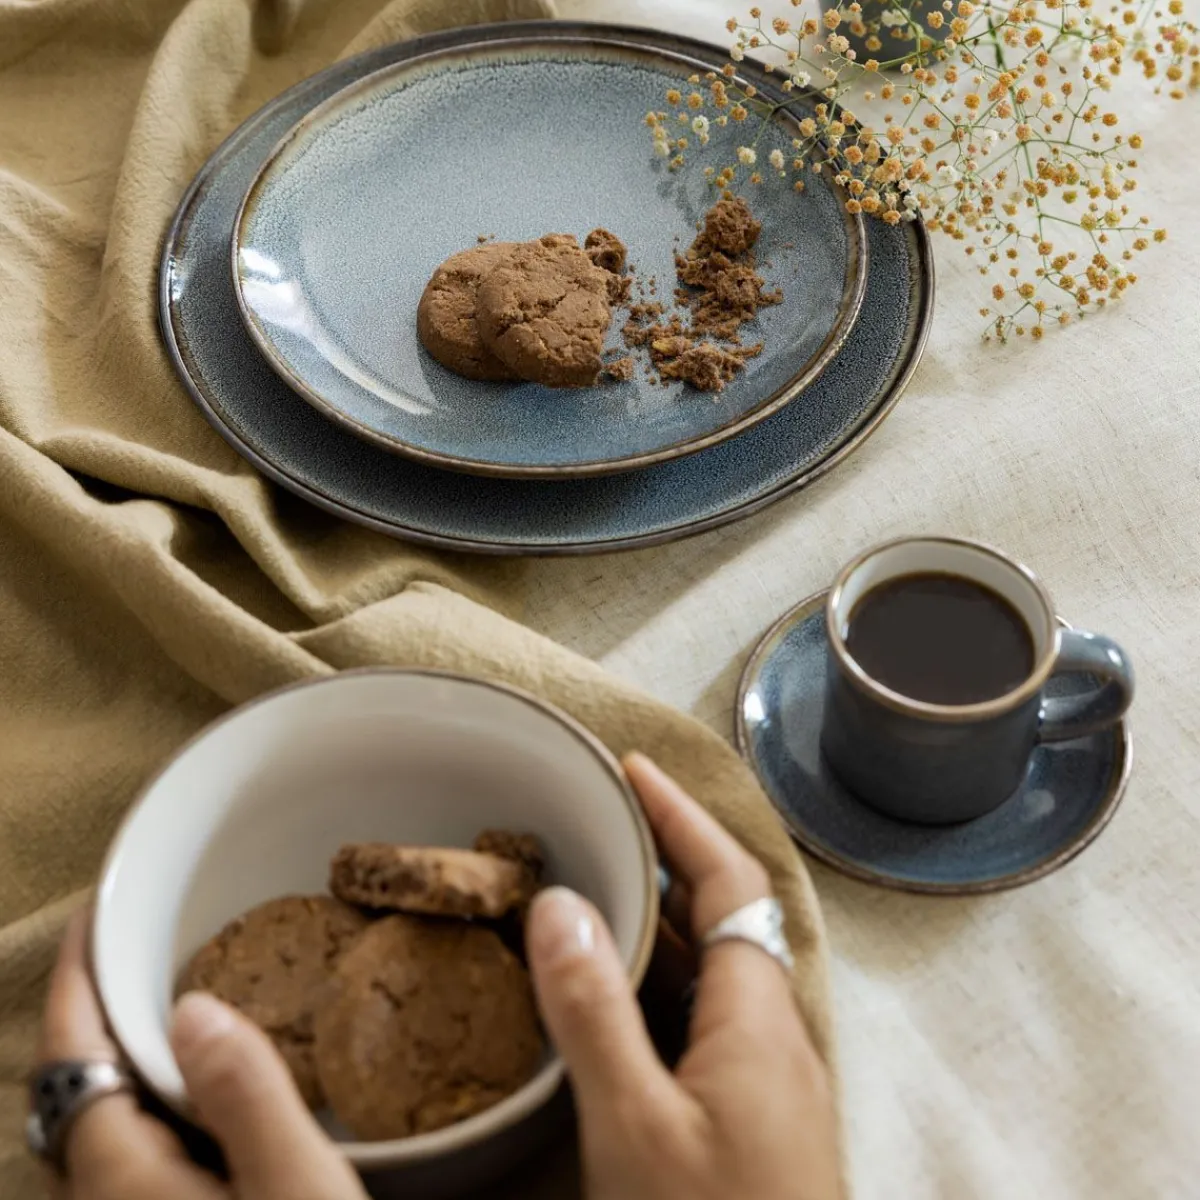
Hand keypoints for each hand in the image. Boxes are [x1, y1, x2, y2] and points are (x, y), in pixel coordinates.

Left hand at [35, 912, 366, 1199]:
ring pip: (109, 1117)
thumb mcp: (295, 1185)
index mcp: (122, 1175)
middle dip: (103, 1010)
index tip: (98, 914)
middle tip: (145, 947)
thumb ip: (245, 1097)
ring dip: (130, 1053)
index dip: (78, 978)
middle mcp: (105, 1198)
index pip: (72, 1055)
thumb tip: (195, 1008)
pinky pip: (138, 1147)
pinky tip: (207, 1090)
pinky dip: (156, 1094)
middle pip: (79, 1083)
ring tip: (179, 1000)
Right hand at [525, 752, 839, 1199]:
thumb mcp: (635, 1130)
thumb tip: (560, 904)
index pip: (727, 880)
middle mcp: (772, 1036)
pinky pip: (700, 1022)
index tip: (629, 770)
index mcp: (759, 1018)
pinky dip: (655, 987)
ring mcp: (764, 1082)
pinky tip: (609, 1002)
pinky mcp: (748, 1122)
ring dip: (657, 925)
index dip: (680, 817)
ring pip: (711, 972)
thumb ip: (595, 1013)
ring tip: (588, 895)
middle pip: (725, 917)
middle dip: (664, 860)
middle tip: (595, 827)